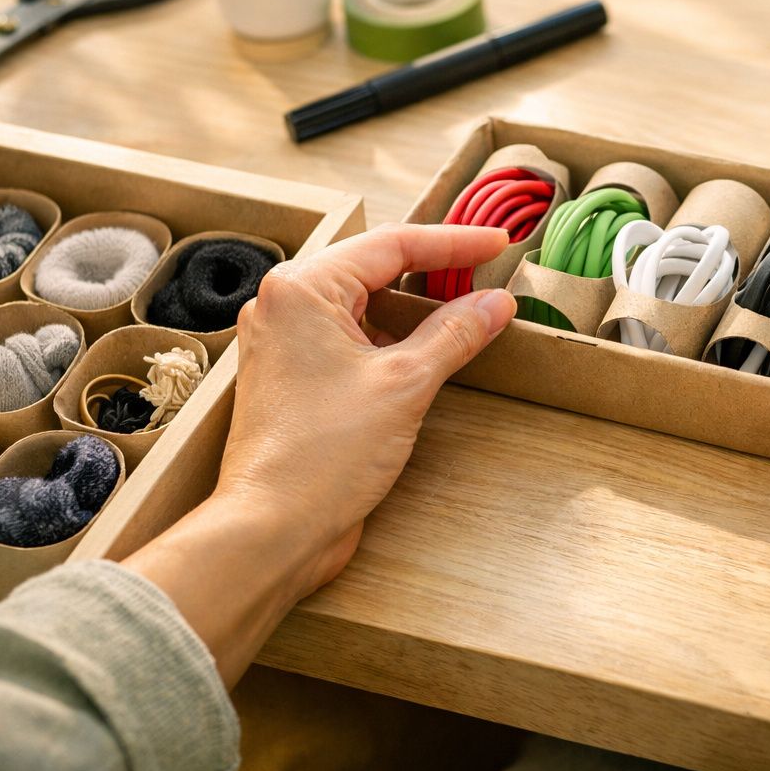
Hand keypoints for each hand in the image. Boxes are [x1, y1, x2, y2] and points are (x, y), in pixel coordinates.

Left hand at [126, 224, 514, 684]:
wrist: (272, 528)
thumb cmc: (323, 454)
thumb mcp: (406, 382)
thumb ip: (455, 333)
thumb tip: (496, 302)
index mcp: (302, 290)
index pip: (391, 246)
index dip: (452, 243)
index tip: (497, 243)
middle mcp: (285, 307)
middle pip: (374, 268)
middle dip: (433, 268)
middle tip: (486, 268)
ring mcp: (287, 344)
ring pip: (364, 304)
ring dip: (415, 306)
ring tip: (467, 306)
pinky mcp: (296, 378)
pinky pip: (353, 338)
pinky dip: (394, 337)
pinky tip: (431, 349)